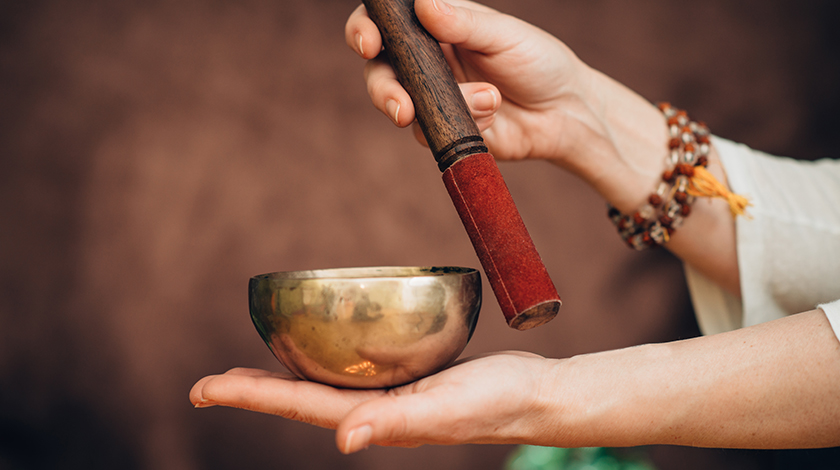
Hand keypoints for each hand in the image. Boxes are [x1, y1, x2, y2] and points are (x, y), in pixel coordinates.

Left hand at [189, 351, 551, 452]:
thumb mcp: (449, 408)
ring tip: (249, 371)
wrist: (536, 395)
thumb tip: (340, 439)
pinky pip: (352, 371)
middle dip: (251, 391)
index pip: (297, 405)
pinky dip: (325, 362)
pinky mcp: (407, 380)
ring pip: (322, 385)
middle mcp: (375, 411)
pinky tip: (323, 352)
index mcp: (375, 419)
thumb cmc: (499, 401)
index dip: (248, 397)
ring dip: (281, 379)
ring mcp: (390, 397)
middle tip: (205, 385)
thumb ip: (396, 424)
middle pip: (298, 398)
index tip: (202, 388)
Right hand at [345, 0, 667, 210]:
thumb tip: (421, 4)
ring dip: (433, 109)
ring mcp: (433, 98)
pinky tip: (493, 111)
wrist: (567, 112)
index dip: (365, 28)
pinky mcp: (445, 131)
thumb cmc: (539, 62)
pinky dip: (464, 122)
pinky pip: (431, 132)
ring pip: (400, 106)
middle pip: (379, 71)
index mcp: (436, 27)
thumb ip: (463, 23)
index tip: (368, 42)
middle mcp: (427, 62)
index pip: (386, 23)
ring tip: (482, 101)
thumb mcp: (504, 36)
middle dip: (383, 89)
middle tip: (399, 106)